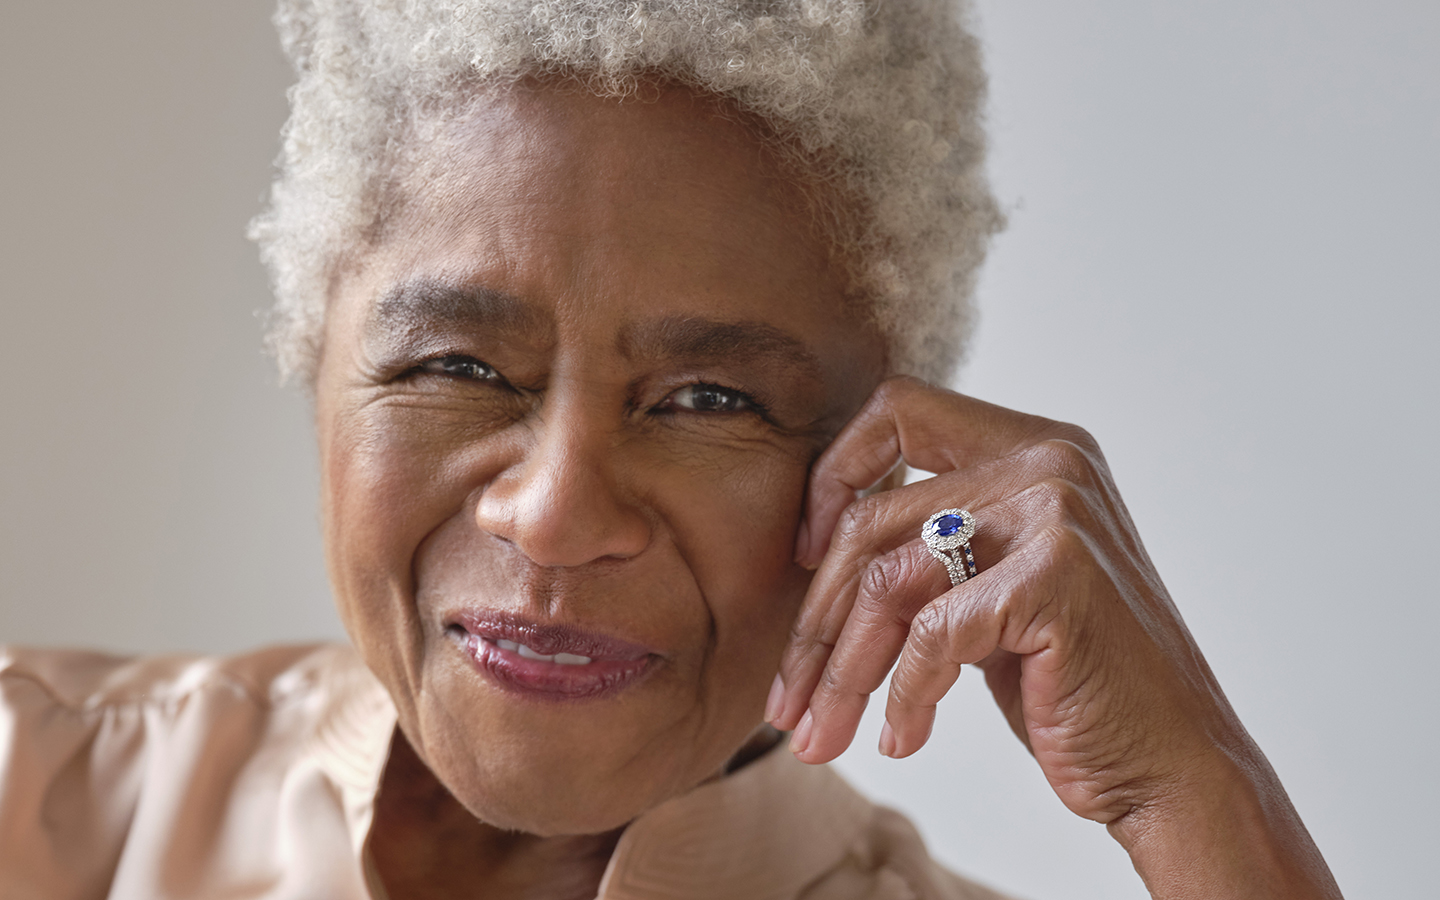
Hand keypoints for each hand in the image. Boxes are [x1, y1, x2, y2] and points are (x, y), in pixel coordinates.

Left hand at [765, 377, 1341, 898]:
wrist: (1174, 767)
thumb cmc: (1074, 685)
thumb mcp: (992, 591)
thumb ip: (931, 545)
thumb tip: (811, 545)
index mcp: (1034, 447)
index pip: (898, 409)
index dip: (834, 475)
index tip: (805, 556)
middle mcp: (1048, 461)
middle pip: (872, 518)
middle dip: (815, 620)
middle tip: (788, 701)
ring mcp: (1056, 514)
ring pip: (886, 580)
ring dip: (840, 672)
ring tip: (820, 736)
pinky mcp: (1055, 578)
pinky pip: (932, 635)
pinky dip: (905, 697)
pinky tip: (903, 740)